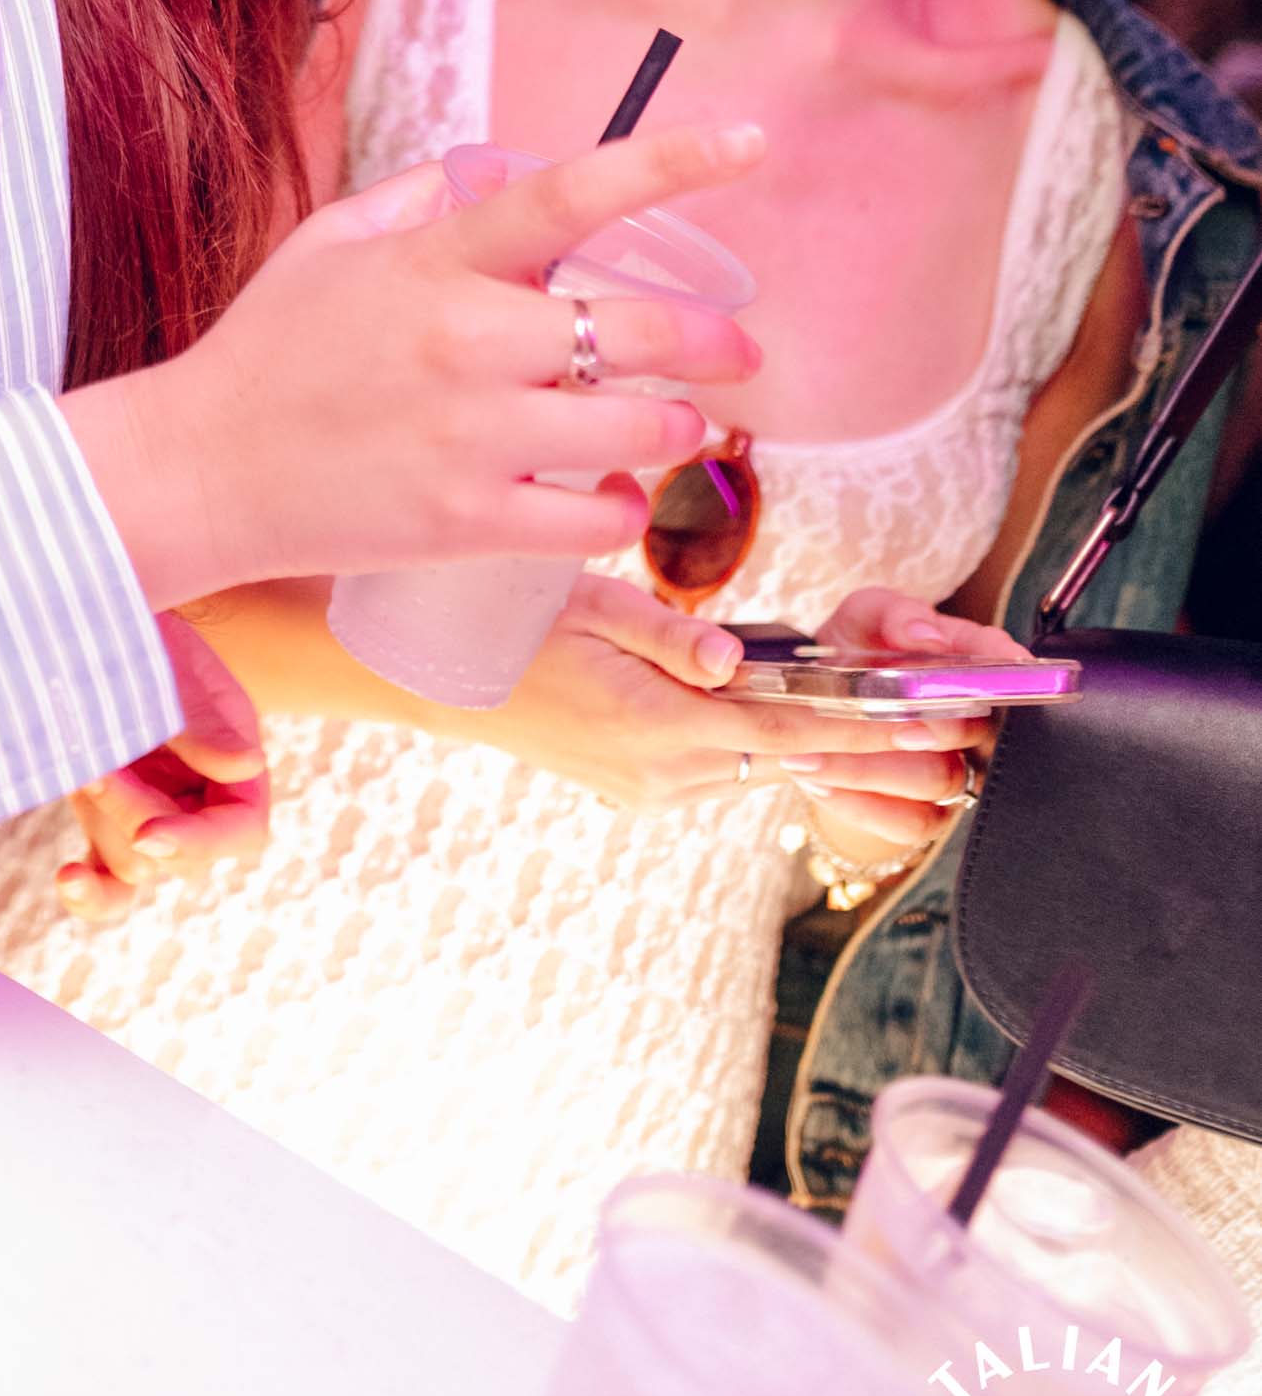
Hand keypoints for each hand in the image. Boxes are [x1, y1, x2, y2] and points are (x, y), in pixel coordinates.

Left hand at [56, 615, 269, 927]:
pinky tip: (67, 877)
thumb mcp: (176, 661)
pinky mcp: (106, 820)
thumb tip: (246, 764)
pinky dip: (89, 889)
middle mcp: (198, 799)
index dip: (199, 842)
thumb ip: (202, 716)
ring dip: (101, 820)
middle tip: (97, 762)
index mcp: (236, 765)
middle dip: (133, 813)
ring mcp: (150, 815)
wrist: (91, 616)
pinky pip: (106, 878)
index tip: (149, 833)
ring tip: (81, 756)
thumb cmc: (142, 628)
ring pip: (131, 866)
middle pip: (177, 857)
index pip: (241, 832)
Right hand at [65, 122, 768, 614]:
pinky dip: (623, 506)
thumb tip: (477, 182)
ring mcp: (472, 436)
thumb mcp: (325, 246)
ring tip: (680, 427)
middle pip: (641, 330)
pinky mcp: (469, 522)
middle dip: (718, 343)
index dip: (673, 163)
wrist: (200, 471)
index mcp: (436, 260)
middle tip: (741, 353)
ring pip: (637, 428)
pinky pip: (593, 518)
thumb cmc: (264, 352)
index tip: (748, 146)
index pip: (573, 194)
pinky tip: (613, 494)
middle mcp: (467, 340)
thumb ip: (410, 203)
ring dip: (680, 427)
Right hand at [456, 579, 998, 827]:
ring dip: (828, 758)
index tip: (930, 723)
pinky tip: (814, 746)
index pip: (784, 727)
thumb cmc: (513, 626)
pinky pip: (724, 771)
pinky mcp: (642, 791)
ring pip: (760, 768)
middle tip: (955, 757)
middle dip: (874, 756)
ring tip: (910, 755)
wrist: (441, 684)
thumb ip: (669, 633)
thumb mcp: (588, 604)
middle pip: (789, 760)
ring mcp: (651, 791)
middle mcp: (661, 772)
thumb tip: (738, 660)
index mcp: (653, 724)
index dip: (865, 725)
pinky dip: (772, 757)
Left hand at [789, 590, 1028, 871]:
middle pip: (976, 728)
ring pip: (939, 779)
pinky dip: (861, 804)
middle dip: (931, 723)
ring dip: (869, 768)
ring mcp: (953, 769)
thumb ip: (894, 614)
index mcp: (961, 661)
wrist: (813, 711)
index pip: (999, 658)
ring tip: (807, 755)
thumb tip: (927, 636)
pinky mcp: (927, 813)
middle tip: (884, 720)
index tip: (993, 663)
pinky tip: (820, 781)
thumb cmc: (851, 654)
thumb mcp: (861, 619)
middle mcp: (969, 719)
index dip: (1001, 661)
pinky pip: (912, 822)